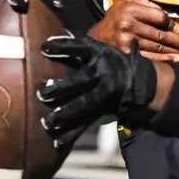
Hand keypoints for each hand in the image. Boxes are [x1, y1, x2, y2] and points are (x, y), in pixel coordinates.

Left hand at [36, 35, 158, 146]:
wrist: (137, 82)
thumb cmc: (108, 61)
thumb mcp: (97, 48)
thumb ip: (76, 45)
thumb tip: (49, 37)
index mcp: (99, 54)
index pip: (79, 48)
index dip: (62, 46)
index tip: (43, 48)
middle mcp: (102, 74)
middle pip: (81, 80)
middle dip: (61, 87)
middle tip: (42, 92)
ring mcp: (103, 95)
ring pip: (83, 105)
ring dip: (64, 113)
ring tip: (47, 122)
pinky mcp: (101, 112)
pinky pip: (85, 124)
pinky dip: (71, 134)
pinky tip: (56, 141)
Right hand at [91, 0, 178, 61]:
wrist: (95, 39)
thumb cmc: (115, 19)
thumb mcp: (126, 4)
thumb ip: (145, 5)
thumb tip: (167, 15)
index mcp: (130, 9)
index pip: (159, 17)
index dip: (171, 24)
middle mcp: (128, 24)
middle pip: (160, 34)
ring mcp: (127, 41)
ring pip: (156, 48)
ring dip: (173, 52)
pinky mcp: (126, 54)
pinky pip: (149, 58)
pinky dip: (163, 60)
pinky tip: (174, 61)